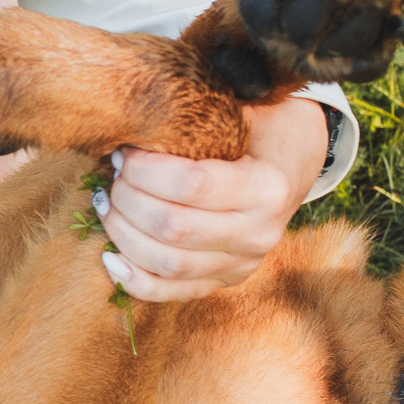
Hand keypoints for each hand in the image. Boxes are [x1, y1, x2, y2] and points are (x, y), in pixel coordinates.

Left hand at [96, 99, 328, 301]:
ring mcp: (243, 263)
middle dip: (128, 200)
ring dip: (123, 234)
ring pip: (167, 264)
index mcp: (268, 187)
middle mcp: (260, 233)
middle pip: (173, 228)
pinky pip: (173, 293)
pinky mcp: (226, 279)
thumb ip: (200, 118)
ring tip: (108, 204)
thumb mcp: (243, 111)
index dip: (146, 170)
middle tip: (114, 175)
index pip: (192, 185)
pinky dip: (135, 280)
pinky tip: (111, 257)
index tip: (125, 152)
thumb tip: (133, 120)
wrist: (295, 160)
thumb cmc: (262, 125)